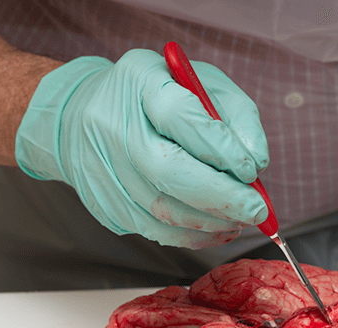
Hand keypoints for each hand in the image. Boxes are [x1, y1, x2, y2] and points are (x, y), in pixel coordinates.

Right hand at [15, 49, 268, 247]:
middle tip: (258, 210)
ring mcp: (103, 169)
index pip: (180, 115)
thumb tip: (257, 161)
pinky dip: (194, 236)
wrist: (79, 117)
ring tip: (242, 219)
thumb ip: (236, 116)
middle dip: (222, 197)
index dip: (220, 147)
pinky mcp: (105, 205)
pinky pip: (156, 231)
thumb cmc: (153, 97)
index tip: (252, 170)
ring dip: (212, 222)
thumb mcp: (201, 84)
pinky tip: (219, 229)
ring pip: (163, 210)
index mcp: (139, 82)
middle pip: (168, 170)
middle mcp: (112, 125)